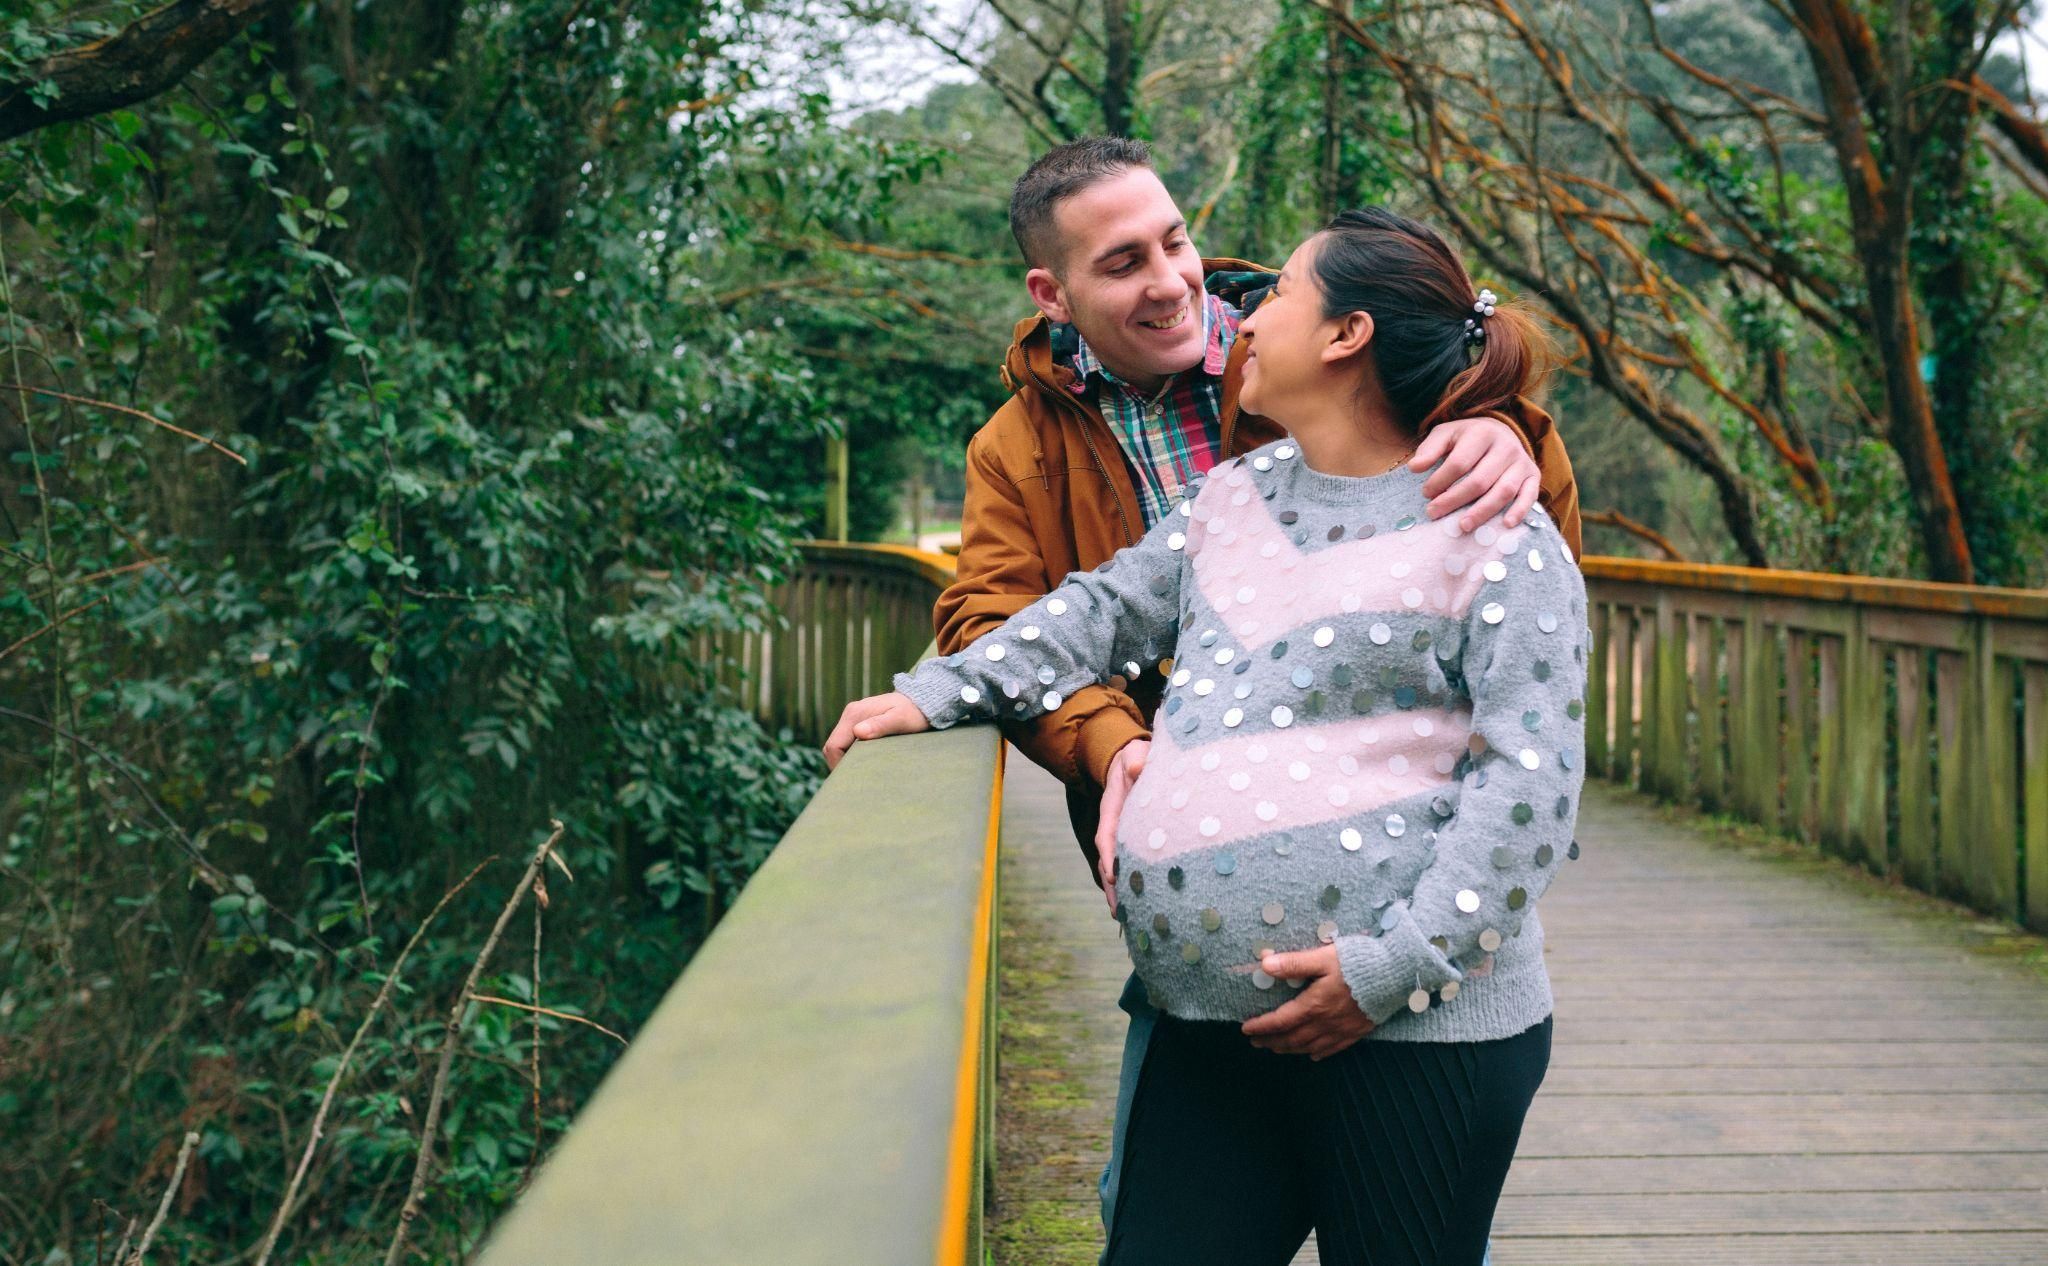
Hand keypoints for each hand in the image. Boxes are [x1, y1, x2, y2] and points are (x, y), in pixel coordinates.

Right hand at [822, 691, 930, 769]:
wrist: (922, 702)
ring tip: (863, 772)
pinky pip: (847, 742)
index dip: (838, 764)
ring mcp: (854, 718)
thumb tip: (858, 732)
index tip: (852, 778)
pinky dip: (852, 754)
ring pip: (839, 745)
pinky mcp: (859, 723)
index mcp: (855, 714)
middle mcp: (850, 714)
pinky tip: (866, 762)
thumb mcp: (900, 720)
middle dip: (840, 764)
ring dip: (846, 759)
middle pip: (833, 746)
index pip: (834, 746)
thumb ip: (881, 725)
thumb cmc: (914, 713)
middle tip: (857, 779)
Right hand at [1094, 738, 1149, 912]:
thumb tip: (1137, 769)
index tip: (1111, 877)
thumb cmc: (1136, 757)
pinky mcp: (1137, 841)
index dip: (1108, 857)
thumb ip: (1136, 760)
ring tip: (1130, 921)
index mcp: (1112, 809)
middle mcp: (1115, 826)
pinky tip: (1146, 904)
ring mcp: (1125, 835)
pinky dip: (1136, 884)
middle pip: (1110, 861)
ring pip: (1120, 868)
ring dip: (1124, 892)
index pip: (1107, 836)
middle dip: (1113, 888)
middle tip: (1120, 914)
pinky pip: (1135, 865)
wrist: (1133, 760)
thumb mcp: (1135, 754)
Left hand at [1240, 944, 1375, 1059]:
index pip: (1280, 1021)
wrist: (1397, 976)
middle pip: (1293, 1038)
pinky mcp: (1358, 1031)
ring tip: (1277, 1049)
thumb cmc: (1359, 963)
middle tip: (1256, 1042)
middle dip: (1272, 1041)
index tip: (1246, 1028)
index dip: (1262, 1026)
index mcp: (1314, 1005)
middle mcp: (1326, 1023)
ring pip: (1310, 1046)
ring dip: (1290, 1049)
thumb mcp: (1323, 957)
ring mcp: (1343, 1030)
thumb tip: (1264, 964)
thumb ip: (1294, 963)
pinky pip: (1334, 1048)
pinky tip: (1313, 1055)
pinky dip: (1319, 1053)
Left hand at [1410, 416, 1541, 531]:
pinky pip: (1530, 496)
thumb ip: (1429, 449)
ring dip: (1482, 511)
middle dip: (1454, 500)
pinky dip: (1520, 511)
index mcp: (1482, 433)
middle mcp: (1506, 446)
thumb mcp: (1445, 435)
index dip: (1440, 481)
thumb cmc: (1466, 438)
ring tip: (1462, 526)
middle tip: (1433, 513)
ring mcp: (1522, 462)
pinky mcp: (1533, 476)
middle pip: (1479, 480)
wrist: (1499, 431)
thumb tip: (1414, 468)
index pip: (1459, 463)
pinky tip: (1506, 525)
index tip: (1425, 493)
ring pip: (1503, 491)